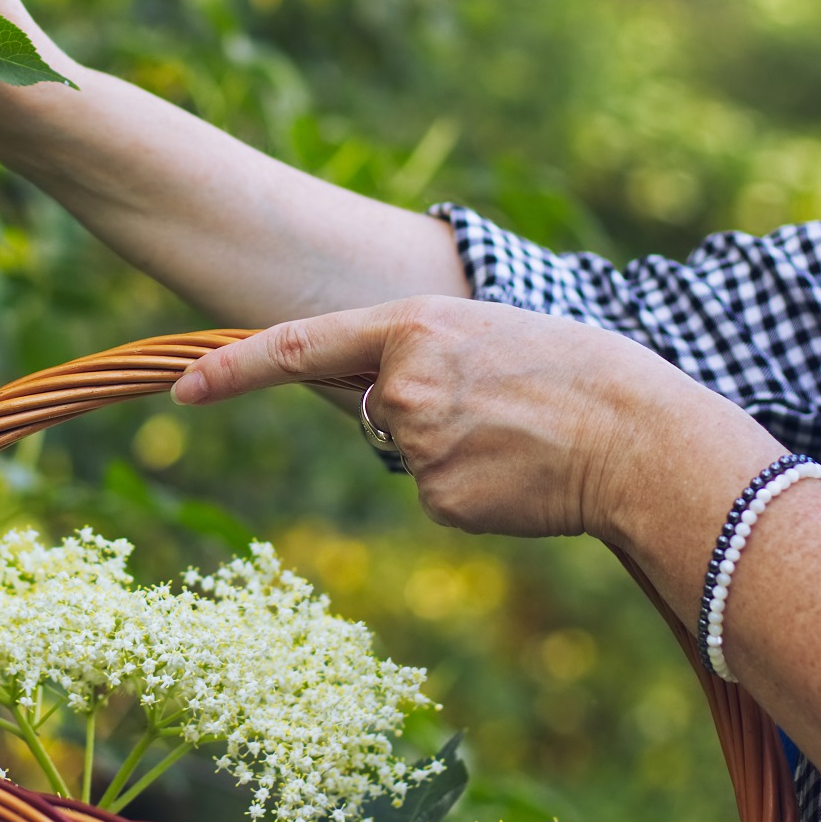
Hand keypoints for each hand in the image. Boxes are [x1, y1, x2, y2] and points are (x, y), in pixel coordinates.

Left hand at [170, 296, 777, 542]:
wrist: (638, 435)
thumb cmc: (569, 373)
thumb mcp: (481, 332)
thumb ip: (414, 351)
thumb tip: (373, 396)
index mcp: (410, 324)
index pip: (295, 346)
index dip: (232, 370)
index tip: (182, 388)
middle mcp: (401, 382)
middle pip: (366, 409)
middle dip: (412, 412)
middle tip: (492, 404)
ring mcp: (417, 444)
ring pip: (405, 456)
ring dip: (448, 451)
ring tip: (517, 433)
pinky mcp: (439, 497)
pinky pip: (434, 496)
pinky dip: (470, 490)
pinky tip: (518, 473)